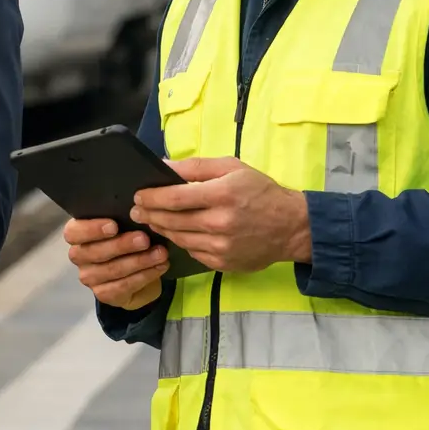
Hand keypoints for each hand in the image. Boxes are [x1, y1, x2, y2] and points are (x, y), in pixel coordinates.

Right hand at [64, 217, 170, 309]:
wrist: (135, 272)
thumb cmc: (125, 240)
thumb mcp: (122, 226)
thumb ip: (122, 219)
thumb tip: (138, 211)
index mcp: (77, 235)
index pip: (73, 232)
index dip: (92, 229)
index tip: (114, 226)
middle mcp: (78, 256)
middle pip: (95, 252)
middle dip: (122, 245)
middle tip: (144, 239)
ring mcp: (89, 277)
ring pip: (112, 270)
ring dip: (139, 261)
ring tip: (161, 254)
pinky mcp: (103, 294)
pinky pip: (124, 286)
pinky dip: (145, 276)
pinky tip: (160, 267)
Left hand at [131, 157, 311, 272]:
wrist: (292, 227)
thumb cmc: (260, 192)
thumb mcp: (231, 167)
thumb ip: (195, 166)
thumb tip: (163, 165)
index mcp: (221, 195)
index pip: (173, 198)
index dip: (150, 197)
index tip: (137, 195)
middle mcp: (219, 223)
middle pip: (171, 220)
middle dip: (149, 214)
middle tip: (136, 210)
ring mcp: (221, 247)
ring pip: (178, 239)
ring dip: (161, 229)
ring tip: (151, 220)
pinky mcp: (223, 263)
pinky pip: (192, 252)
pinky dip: (181, 242)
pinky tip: (175, 233)